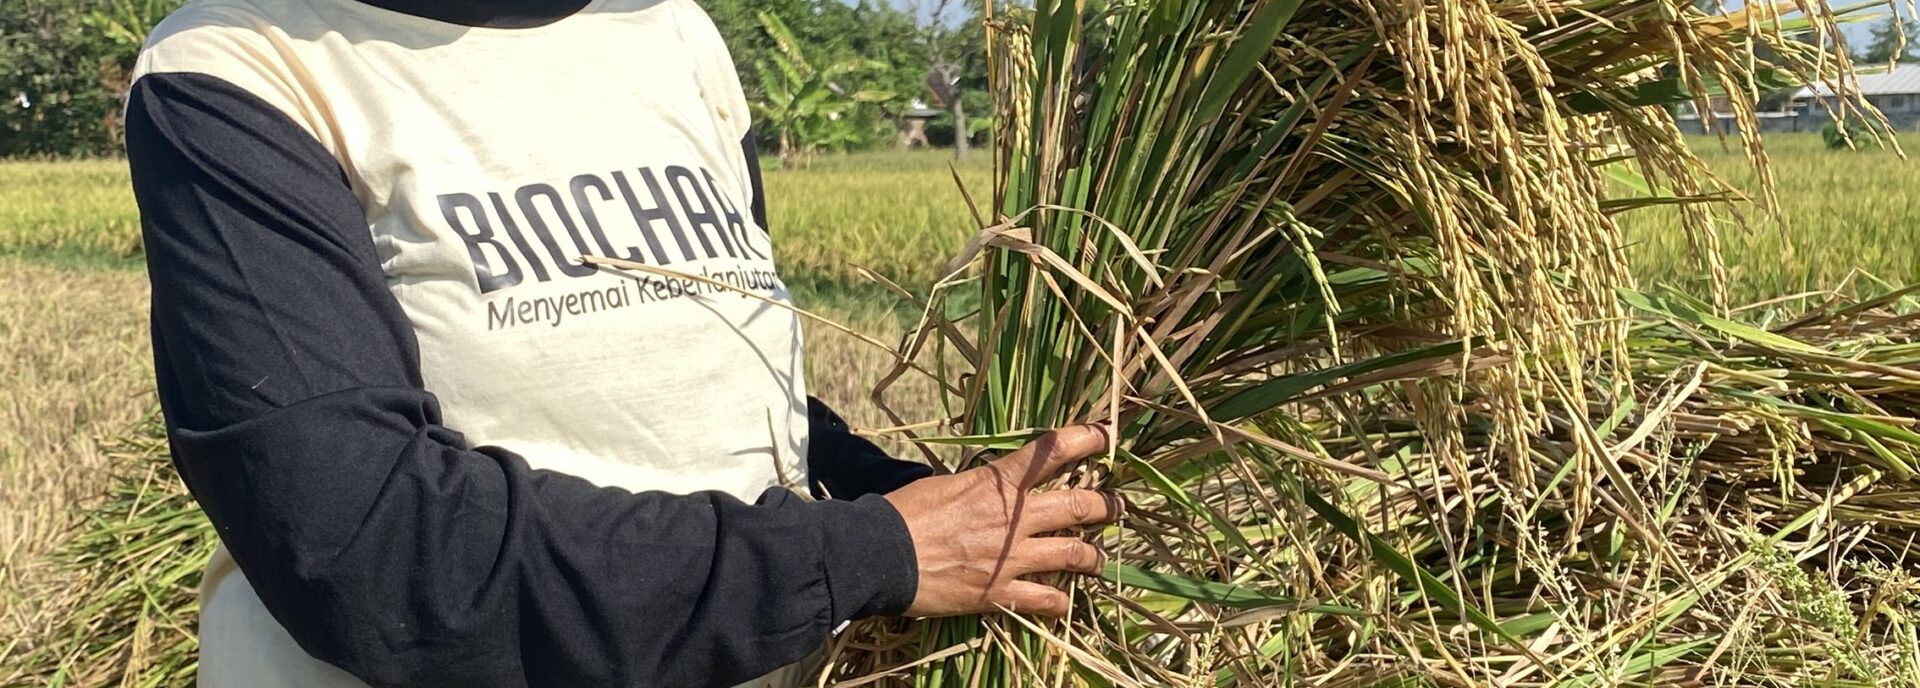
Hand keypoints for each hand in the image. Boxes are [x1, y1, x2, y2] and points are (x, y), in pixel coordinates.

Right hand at [884, 425, 1121, 617]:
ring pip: (1076, 555)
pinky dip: (1062, 601)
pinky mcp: (1000, 593)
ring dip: (1093, 557)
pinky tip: (1066, 602)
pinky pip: (1047, 600)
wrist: (882, 555)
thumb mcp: (946, 483)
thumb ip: (980, 485)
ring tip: (1098, 560)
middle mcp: (1015, 518)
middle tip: (1117, 507)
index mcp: (999, 483)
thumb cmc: (906, 513)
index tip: (1107, 434)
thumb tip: (991, 483)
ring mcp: (1012, 558)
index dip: (1087, 439)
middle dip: (1108, 506)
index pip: (1053, 450)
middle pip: (1082, 507)